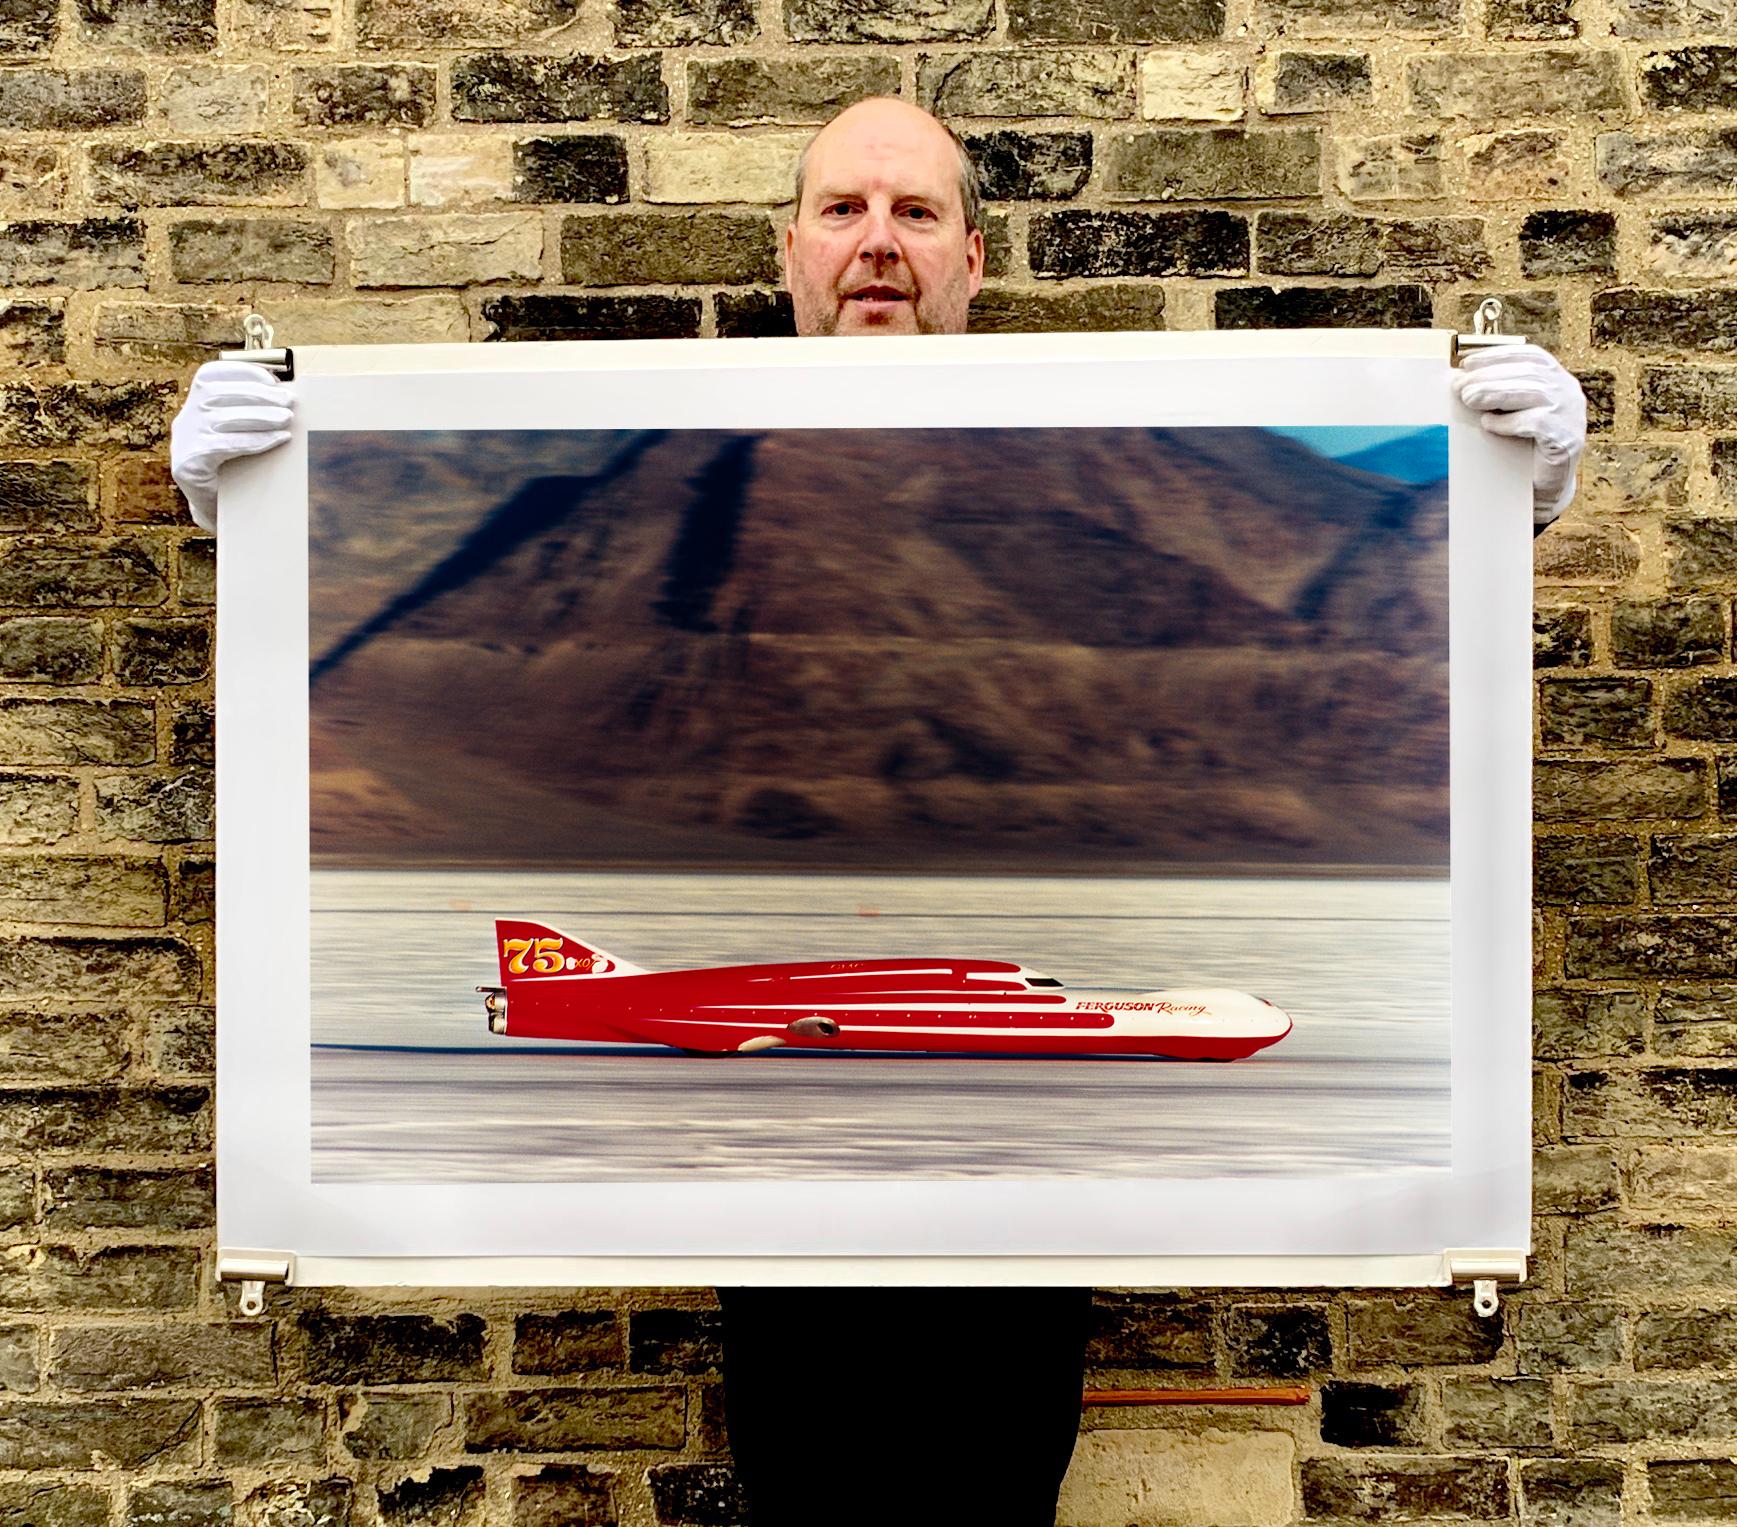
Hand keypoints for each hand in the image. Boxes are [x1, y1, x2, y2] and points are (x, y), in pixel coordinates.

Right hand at [170, 360, 293, 531]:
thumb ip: (251, 412)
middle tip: (289, 402)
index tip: (272, 379)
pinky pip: (223, 445)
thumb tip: (287, 395)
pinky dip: (255, 440)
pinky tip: (279, 439)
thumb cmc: (236, 467)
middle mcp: (184, 419)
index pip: (209, 375)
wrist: (217, 509)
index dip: (240, 372)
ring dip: (260, 416)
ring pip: (221, 418)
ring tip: (288, 419)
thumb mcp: (239, 434)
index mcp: (193, 405)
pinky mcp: (188, 464)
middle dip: (257, 394)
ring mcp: (183, 442)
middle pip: (217, 394)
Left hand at [1451, 343, 1585, 528]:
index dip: (1499, 356)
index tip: (1468, 363)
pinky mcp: (1568, 439)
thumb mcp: (1511, 413)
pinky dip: (1509, 422)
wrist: (1541, 490)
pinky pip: (1537, 423)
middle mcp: (1569, 392)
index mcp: (1557, 380)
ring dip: (1495, 393)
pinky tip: (1489, 424)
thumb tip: (1461, 380)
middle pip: (1529, 373)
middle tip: (1459, 386)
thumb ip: (1499, 394)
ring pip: (1534, 393)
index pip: (1531, 356)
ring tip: (1468, 399)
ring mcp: (1572, 415)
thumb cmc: (1522, 449)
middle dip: (1490, 376)